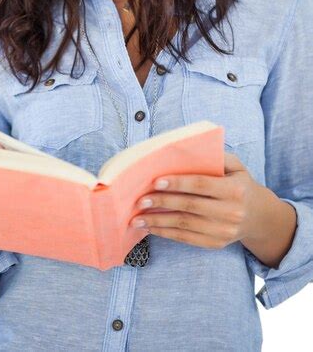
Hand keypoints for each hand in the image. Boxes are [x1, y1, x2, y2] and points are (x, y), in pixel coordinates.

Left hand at [129, 152, 261, 248]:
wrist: (259, 217)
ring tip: (137, 219)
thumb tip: (189, 151)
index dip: (177, 183)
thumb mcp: (237, 167)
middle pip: (189, 206)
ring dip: (158, 222)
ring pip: (184, 225)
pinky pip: (186, 238)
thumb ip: (218, 157)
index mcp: (235, 190)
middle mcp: (231, 212)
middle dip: (162, 202)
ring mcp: (223, 231)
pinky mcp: (215, 244)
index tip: (155, 182)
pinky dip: (166, 233)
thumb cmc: (240, 185)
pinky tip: (151, 228)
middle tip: (140, 200)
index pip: (201, 185)